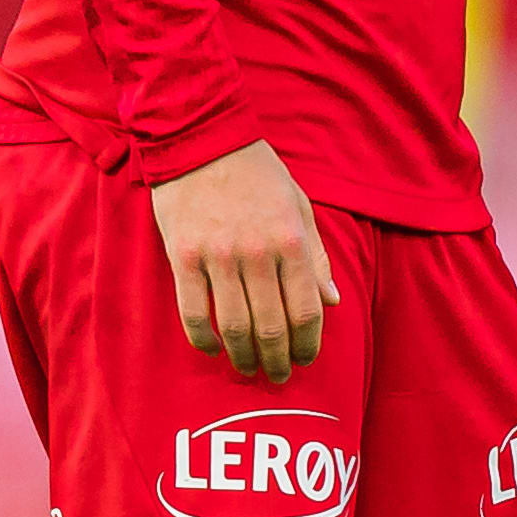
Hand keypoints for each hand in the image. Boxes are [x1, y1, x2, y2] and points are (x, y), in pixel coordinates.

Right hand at [149, 141, 335, 378]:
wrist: (201, 139)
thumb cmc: (258, 174)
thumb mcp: (299, 207)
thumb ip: (316, 258)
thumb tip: (332, 302)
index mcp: (292, 242)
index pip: (307, 311)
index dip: (309, 344)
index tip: (306, 358)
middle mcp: (258, 254)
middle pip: (273, 328)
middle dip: (278, 360)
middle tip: (278, 376)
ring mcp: (218, 257)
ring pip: (234, 327)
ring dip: (243, 357)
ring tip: (248, 369)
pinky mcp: (183, 256)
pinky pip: (193, 312)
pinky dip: (203, 339)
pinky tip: (213, 349)